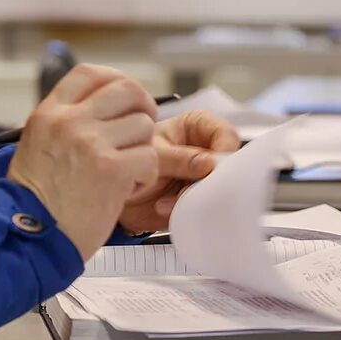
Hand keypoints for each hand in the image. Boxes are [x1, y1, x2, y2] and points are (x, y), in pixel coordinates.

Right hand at [7, 64, 159, 260]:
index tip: (124, 98)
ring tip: (126, 170)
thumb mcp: (37, 145)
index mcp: (49, 113)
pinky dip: (145, 176)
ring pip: (143, 125)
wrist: (30, 236)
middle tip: (139, 131)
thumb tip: (102, 107)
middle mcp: (70, 121)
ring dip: (142, 148)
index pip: (89, 74)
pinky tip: (127, 189)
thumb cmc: (35, 199)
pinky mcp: (112, 170)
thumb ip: (65, 122)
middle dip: (142, 107)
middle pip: (125, 89)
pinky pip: (149, 157)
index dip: (114, 80)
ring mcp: (91, 143)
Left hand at [118, 110, 240, 233]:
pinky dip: (189, 212)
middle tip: (192, 187)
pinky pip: (207, 209)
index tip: (213, 164)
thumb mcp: (151, 152)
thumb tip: (209, 163)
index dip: (224, 148)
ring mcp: (202, 178)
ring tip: (167, 201)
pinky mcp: (198, 201)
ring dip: (197, 198)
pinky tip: (164, 208)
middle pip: (228, 165)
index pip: (224, 133)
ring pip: (220, 189)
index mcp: (196, 127)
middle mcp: (204, 152)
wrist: (112, 187)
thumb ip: (178, 157)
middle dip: (213, 179)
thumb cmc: (127, 156)